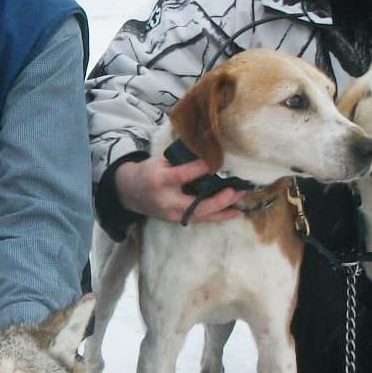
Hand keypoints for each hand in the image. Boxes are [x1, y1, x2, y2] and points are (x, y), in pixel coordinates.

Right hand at [116, 156, 245, 223]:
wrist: (131, 193)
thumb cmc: (149, 172)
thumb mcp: (160, 161)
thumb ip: (182, 160)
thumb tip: (209, 152)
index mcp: (160, 181)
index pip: (183, 176)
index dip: (200, 168)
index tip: (218, 160)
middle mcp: (166, 201)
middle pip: (195, 204)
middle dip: (218, 199)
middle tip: (235, 189)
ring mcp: (172, 214)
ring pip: (201, 215)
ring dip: (223, 208)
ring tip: (240, 197)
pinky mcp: (177, 220)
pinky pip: (201, 219)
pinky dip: (218, 216)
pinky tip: (234, 212)